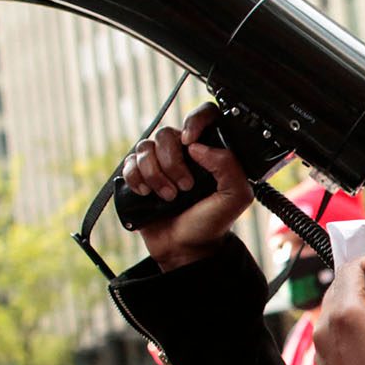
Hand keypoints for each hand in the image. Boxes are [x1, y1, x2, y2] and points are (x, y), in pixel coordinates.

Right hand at [120, 102, 256, 271]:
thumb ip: (228, 167)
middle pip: (167, 134)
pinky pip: (129, 162)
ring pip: (145, 147)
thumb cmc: (211, 223)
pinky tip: (146, 193)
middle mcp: (183, 153)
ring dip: (155, 174)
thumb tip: (197, 147)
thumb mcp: (235, 197)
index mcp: (209, 152)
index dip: (194, 121)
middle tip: (185, 187)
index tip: (190, 142)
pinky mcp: (139, 177)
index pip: (204, 116)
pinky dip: (136, 178)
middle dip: (173, 163)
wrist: (185, 249)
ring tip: (168, 196)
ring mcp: (159, 164)